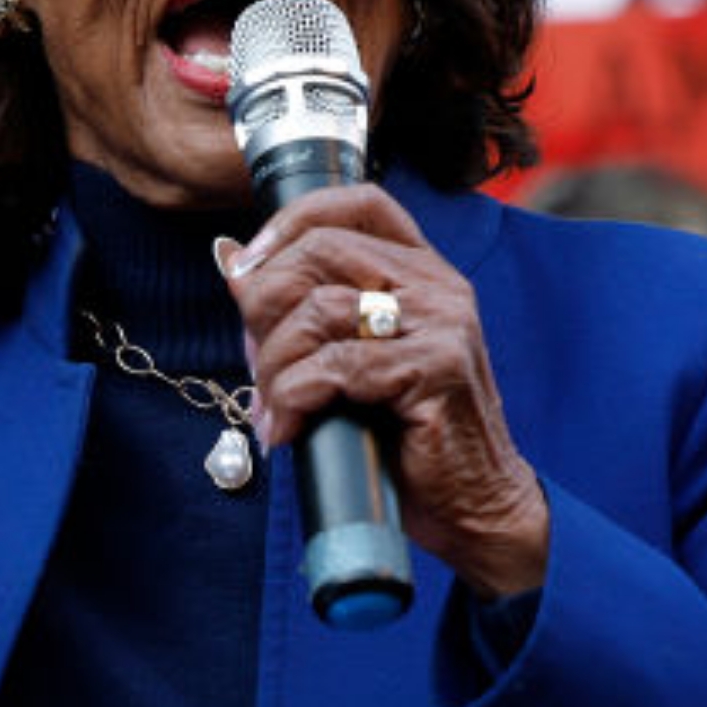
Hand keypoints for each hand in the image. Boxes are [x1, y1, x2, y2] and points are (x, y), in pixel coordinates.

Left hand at [220, 184, 548, 597]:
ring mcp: (444, 325)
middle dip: (264, 305)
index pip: (357, 204)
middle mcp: (439, 287)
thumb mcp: (352, 359)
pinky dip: (294, 399)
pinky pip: (336, 366)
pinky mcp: (437, 369)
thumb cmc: (408, 436)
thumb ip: (303, 309)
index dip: (291, 223)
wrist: (473, 501)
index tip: (249, 267)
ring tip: (273, 406)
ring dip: (274, 365)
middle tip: (255, 361)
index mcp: (422, 274)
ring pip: (319, 310)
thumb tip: (232, 258)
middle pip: (321, 250)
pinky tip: (291, 428)